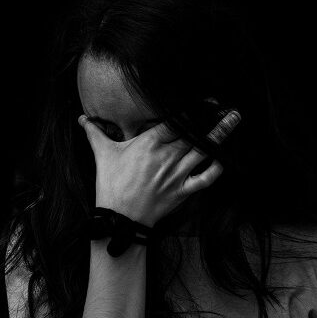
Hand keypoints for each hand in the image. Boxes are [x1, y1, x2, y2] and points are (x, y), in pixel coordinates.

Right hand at [79, 111, 240, 226]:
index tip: (204, 99)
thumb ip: (95, 133)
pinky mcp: (182, 191)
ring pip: (204, 150)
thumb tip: (82, 118)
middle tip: (226, 104)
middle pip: (194, 133)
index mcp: (149, 144)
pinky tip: (224, 158)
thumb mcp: (102, 155)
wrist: (119, 218)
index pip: (175, 121)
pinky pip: (204, 179)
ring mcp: (176, 174)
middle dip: (210, 117)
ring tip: (234, 118)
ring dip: (221, 134)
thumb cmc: (110, 184)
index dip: (191, 109)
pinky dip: (216, 169)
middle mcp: (166, 157)